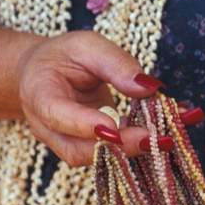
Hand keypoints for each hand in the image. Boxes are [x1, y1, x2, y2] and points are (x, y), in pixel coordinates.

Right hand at [15, 29, 164, 165]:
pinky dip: (136, 145)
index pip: (56, 116)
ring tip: (164, 139)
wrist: (43, 73)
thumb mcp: (87, 46)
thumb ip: (116, 63)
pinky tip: (163, 135)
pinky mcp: (87, 148)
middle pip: (77, 150)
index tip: (114, 128)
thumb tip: (150, 87)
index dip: (84, 125)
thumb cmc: (62, 56)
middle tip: (152, 138)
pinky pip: (110, 153)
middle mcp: (48, 128)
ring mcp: (66, 143)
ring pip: (95, 158)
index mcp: (39, 95)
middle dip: (117, 148)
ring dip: (131, 151)